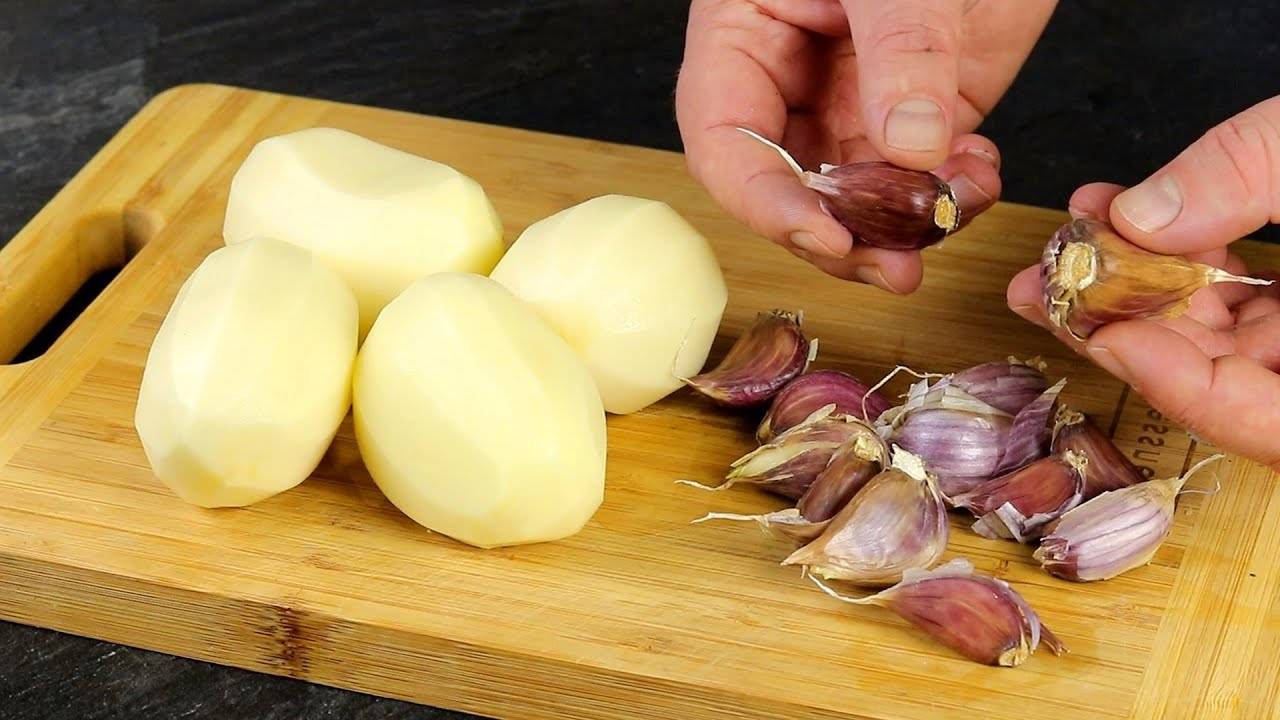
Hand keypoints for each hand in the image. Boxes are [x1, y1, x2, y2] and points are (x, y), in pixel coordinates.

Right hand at [676, 0, 1056, 292]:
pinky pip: (920, 181)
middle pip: (789, 188)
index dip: (764, 198)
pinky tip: (975, 178)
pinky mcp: (918, 114)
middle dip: (841, 234)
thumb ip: (902, 45)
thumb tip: (911, 145)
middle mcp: (791, 82)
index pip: (727, 140)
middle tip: (893, 266)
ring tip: (951, 213)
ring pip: (857, 200)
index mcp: (744, 37)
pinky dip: (950, 197)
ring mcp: (855, 103)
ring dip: (903, 227)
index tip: (823, 233)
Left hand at [1008, 96, 1279, 470]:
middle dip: (1126, 333)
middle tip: (1043, 285)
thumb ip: (1252, 171)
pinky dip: (1184, 264)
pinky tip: (1125, 218)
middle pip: (1226, 384)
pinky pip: (1246, 302)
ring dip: (1140, 293)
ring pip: (1225, 343)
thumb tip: (1143, 217)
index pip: (1266, 423)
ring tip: (1070, 241)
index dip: (1182, 386)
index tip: (1109, 333)